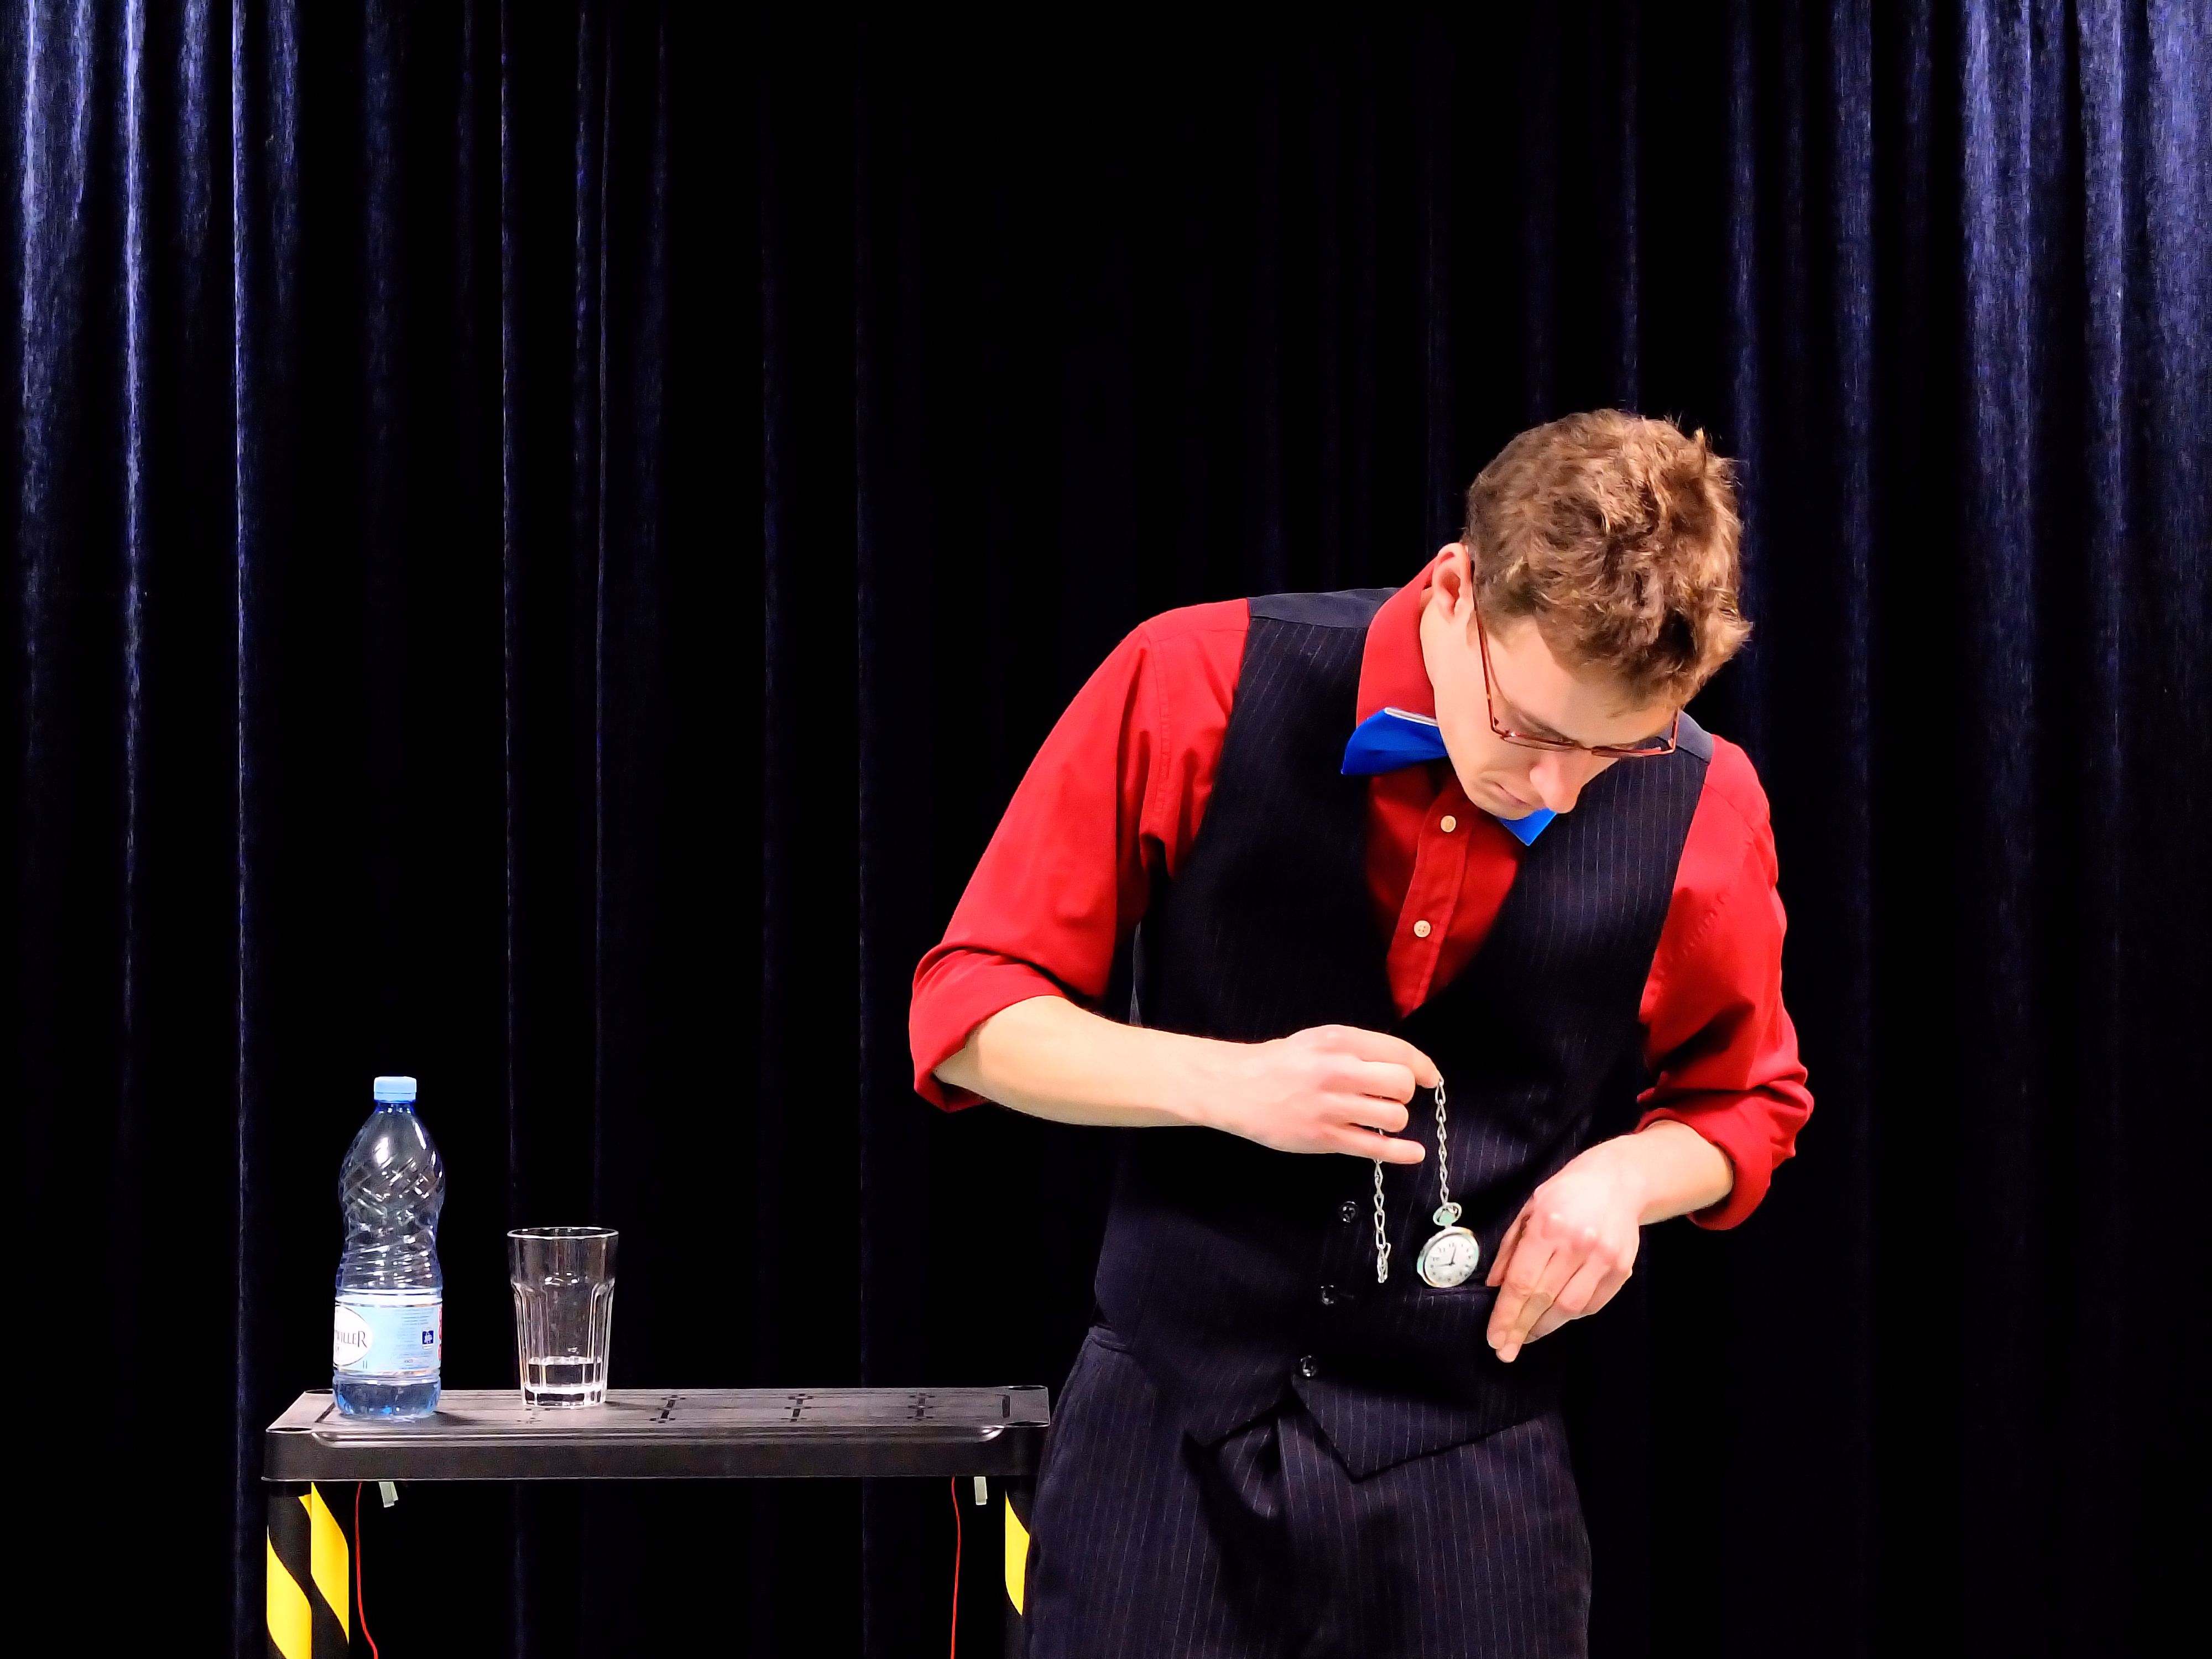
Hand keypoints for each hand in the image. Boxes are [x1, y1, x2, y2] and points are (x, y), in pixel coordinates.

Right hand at [1195, 1024, 1439, 1164]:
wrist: (1236, 1087)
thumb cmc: (1280, 1063)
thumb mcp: (1319, 1040)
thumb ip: (1357, 1048)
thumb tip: (1403, 1066)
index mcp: (1340, 1041)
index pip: (1399, 1053)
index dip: (1422, 1067)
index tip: (1429, 1078)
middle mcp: (1339, 1071)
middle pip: (1402, 1084)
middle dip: (1404, 1092)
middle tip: (1389, 1096)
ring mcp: (1332, 1107)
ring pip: (1393, 1116)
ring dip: (1393, 1118)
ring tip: (1377, 1116)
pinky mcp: (1325, 1138)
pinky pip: (1375, 1148)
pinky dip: (1401, 1153)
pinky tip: (1413, 1153)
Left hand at [1484, 1137, 1646, 1362]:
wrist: (1619, 1181)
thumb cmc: (1566, 1193)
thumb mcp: (1529, 1209)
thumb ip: (1510, 1247)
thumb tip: (1495, 1286)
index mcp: (1548, 1226)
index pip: (1522, 1281)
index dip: (1506, 1314)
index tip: (1494, 1337)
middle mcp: (1578, 1244)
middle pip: (1543, 1299)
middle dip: (1521, 1328)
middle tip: (1505, 1349)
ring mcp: (1604, 1258)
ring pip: (1570, 1308)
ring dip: (1545, 1327)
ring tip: (1527, 1335)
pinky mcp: (1622, 1269)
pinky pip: (1592, 1304)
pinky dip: (1571, 1316)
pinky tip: (1555, 1316)